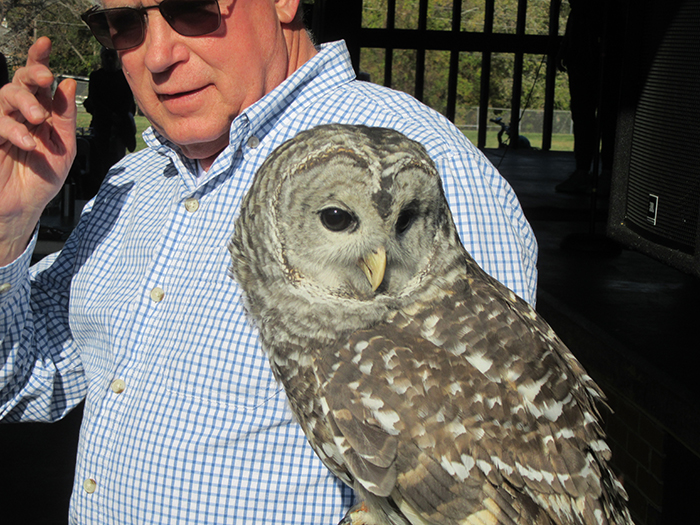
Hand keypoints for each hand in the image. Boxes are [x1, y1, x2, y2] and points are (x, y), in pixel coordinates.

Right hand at [0, 37, 76, 265]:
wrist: (26, 207)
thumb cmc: (44, 177)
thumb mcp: (64, 147)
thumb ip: (65, 116)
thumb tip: (68, 83)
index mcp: (41, 113)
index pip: (39, 82)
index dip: (39, 60)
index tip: (46, 43)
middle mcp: (21, 114)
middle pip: (20, 81)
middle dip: (32, 73)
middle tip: (44, 78)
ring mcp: (3, 124)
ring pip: (5, 95)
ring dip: (24, 101)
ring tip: (39, 118)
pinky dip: (14, 130)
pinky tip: (27, 143)